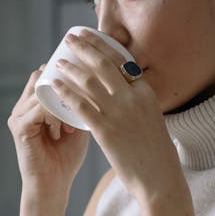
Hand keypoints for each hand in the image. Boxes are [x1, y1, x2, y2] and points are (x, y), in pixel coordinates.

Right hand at [7, 66, 89, 193]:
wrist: (54, 185)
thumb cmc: (66, 158)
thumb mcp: (77, 124)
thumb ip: (79, 102)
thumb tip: (94, 81)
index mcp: (34, 104)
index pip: (44, 74)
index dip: (63, 73)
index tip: (84, 81)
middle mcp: (23, 106)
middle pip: (40, 77)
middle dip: (62, 85)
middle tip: (80, 99)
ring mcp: (18, 115)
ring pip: (41, 92)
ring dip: (60, 106)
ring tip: (70, 127)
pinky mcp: (19, 127)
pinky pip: (38, 108)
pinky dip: (54, 117)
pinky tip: (61, 133)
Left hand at [50, 30, 181, 201]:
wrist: (160, 179)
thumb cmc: (156, 153)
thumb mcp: (151, 118)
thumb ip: (137, 103)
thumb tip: (122, 93)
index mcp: (145, 92)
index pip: (122, 60)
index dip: (102, 45)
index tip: (88, 36)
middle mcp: (133, 97)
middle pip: (103, 64)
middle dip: (84, 47)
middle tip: (70, 38)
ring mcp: (119, 113)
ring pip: (89, 81)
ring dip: (70, 67)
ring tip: (58, 61)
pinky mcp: (106, 131)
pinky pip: (80, 105)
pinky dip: (65, 92)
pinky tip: (54, 86)